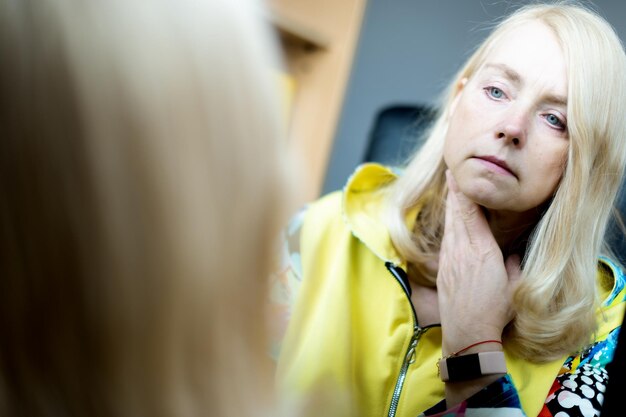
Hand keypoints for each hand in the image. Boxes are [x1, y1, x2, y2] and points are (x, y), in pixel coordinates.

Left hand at [437, 171, 520, 355]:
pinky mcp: (443, 270)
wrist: (467, 334)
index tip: (459, 176)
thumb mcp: (516, 286)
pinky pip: (445, 241)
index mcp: (483, 251)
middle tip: (451, 173)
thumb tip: (514, 255)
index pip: (472, 214)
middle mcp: (463, 251)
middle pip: (457, 215)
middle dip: (454, 193)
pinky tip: (449, 222)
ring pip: (449, 227)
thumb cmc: (496, 312)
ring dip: (450, 207)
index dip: (465, 194)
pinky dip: (447, 227)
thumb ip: (515, 265)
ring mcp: (450, 260)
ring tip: (450, 191)